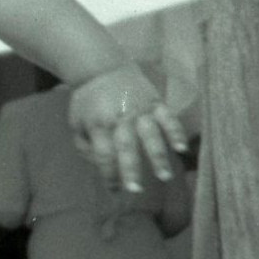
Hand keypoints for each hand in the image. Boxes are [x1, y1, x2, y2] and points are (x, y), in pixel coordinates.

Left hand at [68, 62, 188, 191]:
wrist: (102, 67)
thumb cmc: (88, 100)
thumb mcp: (76, 121)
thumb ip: (85, 145)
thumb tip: (97, 165)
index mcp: (98, 123)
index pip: (104, 154)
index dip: (108, 173)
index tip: (114, 190)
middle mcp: (120, 118)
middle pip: (126, 147)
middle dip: (131, 170)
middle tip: (136, 190)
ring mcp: (140, 110)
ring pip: (150, 135)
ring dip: (157, 156)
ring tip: (164, 176)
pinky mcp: (155, 102)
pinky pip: (168, 118)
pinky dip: (175, 133)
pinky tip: (182, 149)